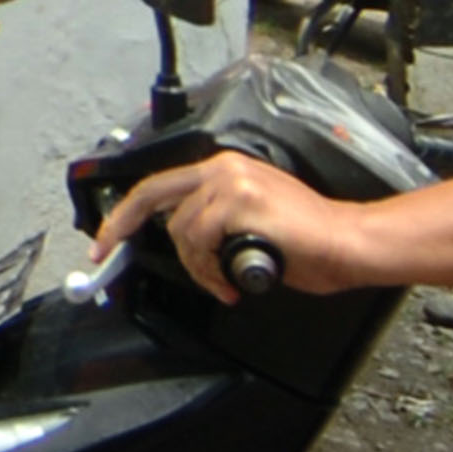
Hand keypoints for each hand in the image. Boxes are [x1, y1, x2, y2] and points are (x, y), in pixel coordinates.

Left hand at [94, 152, 375, 300]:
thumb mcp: (250, 223)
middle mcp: (224, 169)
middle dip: (120, 225)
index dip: (127, 211)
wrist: (347, 243)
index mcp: (225, 170)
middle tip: (105, 252)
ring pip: (181, 231)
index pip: (161, 185)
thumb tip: (184, 239)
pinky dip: (210, 271)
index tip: (106, 236)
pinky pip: (201, 242)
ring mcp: (230, 182)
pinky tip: (232, 281)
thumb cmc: (309, 242)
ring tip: (224, 282)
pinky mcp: (239, 201)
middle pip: (153, 195)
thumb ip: (215, 221)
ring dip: (197, 267)